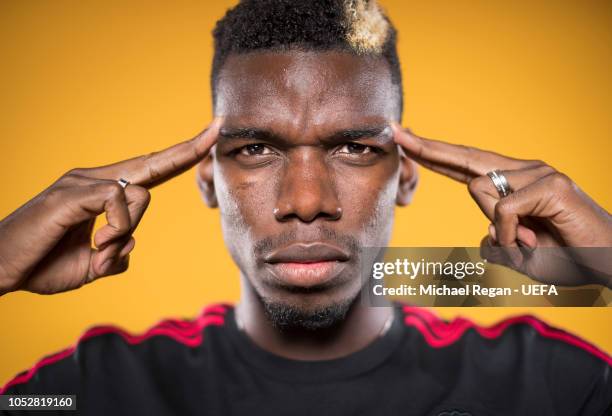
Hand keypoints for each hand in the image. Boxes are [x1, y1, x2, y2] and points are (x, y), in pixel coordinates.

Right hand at [0, 118, 221, 294]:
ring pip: (140, 194)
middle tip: (219, 126)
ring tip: (98, 249)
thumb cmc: (42, 265)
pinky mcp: (71, 194)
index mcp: (100, 191)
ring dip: (127, 232)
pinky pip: (116, 202)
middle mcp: (93, 179)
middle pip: (152, 163)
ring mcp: (81, 183)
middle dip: (189, 149)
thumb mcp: (91, 266)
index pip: (149, 170)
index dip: (181, 155)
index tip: (210, 136)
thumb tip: (129, 245)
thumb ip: (114, 254)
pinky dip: (114, 231)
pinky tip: (95, 245)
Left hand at [392, 124, 611, 286]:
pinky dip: (513, 237)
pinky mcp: (551, 184)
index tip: (405, 138)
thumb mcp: (517, 252)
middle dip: (426, 147)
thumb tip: (485, 234)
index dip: (432, 153)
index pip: (463, 164)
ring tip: (530, 245)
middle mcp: (523, 170)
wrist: (609, 263)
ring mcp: (538, 172)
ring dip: (498, 230)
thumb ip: (496, 240)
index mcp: (512, 182)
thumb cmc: (564, 258)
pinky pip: (504, 211)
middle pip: (465, 158)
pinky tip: (534, 245)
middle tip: (396, 130)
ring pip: (481, 190)